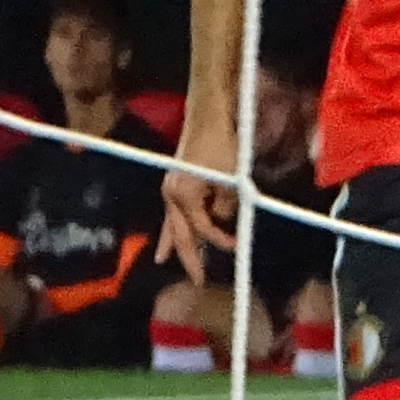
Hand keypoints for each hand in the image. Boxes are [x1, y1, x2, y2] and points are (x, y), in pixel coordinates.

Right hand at [159, 98, 244, 278]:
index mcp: (183, 196)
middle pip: (180, 235)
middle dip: (188, 258)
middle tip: (197, 280)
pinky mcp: (173, 185)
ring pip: (171, 225)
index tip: (236, 243)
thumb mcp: (231, 181)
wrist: (207, 118)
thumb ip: (227, 207)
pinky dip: (169, 229)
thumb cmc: (221, 146)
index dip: (221, 239)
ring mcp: (169, 190)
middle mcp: (170, 195)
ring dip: (172, 245)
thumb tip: (225, 222)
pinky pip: (170, 214)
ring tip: (163, 261)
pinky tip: (163, 242)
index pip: (203, 228)